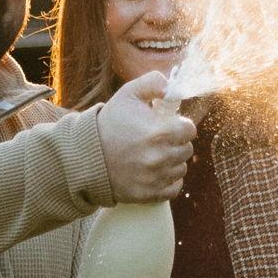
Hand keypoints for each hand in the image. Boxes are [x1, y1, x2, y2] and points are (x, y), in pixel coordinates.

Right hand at [97, 73, 194, 202]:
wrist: (87, 156)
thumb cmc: (110, 123)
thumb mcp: (128, 94)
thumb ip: (153, 82)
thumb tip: (171, 87)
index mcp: (159, 132)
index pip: (190, 130)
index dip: (180, 125)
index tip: (169, 125)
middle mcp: (160, 157)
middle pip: (187, 149)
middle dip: (176, 143)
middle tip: (159, 140)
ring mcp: (155, 178)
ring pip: (181, 168)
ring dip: (172, 161)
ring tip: (154, 155)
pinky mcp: (150, 194)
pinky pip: (174, 187)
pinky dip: (168, 180)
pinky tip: (155, 171)